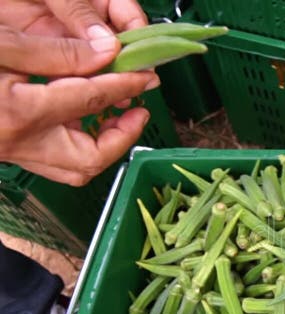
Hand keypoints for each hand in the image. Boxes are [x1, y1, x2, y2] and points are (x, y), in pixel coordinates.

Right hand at [0, 0, 158, 186]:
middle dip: (122, 136)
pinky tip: (81, 113)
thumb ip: (52, 51)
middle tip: (138, 108)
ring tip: (117, 112)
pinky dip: (77, 142)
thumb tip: (105, 53)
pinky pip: (53, 160)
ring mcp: (9, 153)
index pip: (91, 99)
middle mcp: (17, 143)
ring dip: (103, 144)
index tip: (147, 75)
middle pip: (90, 159)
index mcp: (18, 112)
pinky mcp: (5, 152)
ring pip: (73, 167)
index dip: (125, 84)